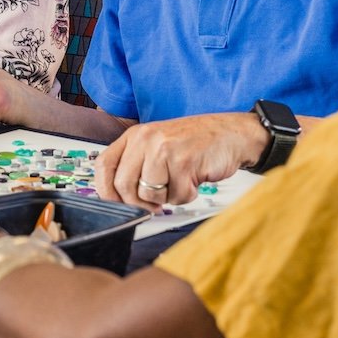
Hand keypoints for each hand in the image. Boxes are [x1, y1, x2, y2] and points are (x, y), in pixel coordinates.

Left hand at [97, 113, 265, 209]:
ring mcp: (164, 150)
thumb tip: (119, 198)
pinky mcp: (184, 162)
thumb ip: (137, 165)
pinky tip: (195, 178)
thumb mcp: (158, 145)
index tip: (116, 204)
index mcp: (136, 135)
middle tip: (155, 204)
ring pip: (150, 195)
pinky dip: (187, 195)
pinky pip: (176, 196)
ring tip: (181, 180)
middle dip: (139, 203)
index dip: (105, 190)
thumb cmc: (196, 143)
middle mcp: (146, 139)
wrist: (232, 134)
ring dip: (168, 198)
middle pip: (123, 186)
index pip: (104, 165)